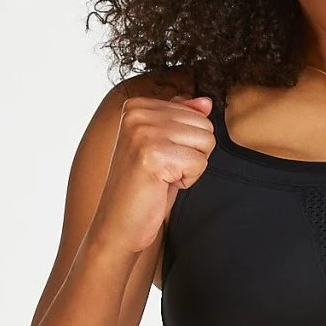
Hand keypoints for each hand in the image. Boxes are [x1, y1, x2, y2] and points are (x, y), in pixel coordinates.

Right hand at [93, 92, 215, 256]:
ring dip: (190, 168)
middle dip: (192, 154)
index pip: (196, 113)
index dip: (186, 144)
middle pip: (204, 125)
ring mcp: (143, 132)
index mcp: (137, 105)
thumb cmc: (143, 188)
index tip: (159, 159)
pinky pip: (199, 163)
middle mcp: (137, 112)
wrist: (118, 224)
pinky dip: (187, 181)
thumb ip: (181, 118)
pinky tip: (162, 186)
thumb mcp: (163, 146)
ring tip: (162, 177)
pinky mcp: (152, 155)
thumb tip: (207, 102)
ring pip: (205, 142)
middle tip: (163, 171)